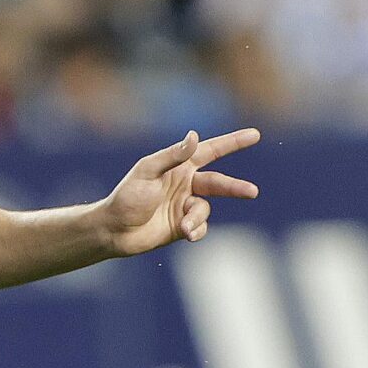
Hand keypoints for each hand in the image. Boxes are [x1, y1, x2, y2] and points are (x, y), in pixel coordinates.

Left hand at [96, 128, 261, 257]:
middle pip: (218, 183)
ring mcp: (184, 206)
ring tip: (185, 225)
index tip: (255, 134)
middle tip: (252, 191)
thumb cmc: (126, 197)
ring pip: (204, 209)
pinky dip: (196, 230)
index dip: (232, 143)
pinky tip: (186, 233)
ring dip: (197, 217)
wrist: (112, 231)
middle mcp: (184, 184)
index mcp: (178, 167)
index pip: (210, 151)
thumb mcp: (147, 172)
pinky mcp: (182, 226)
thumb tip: (194, 136)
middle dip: (235, 187)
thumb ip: (171, 156)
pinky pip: (199, 227)